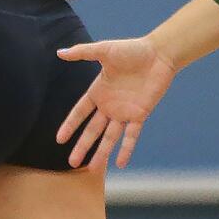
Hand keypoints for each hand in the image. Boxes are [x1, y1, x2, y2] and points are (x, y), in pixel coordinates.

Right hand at [55, 37, 177, 171]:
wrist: (159, 54)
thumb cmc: (132, 49)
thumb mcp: (104, 49)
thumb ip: (82, 52)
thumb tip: (60, 53)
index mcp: (99, 91)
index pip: (80, 112)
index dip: (70, 125)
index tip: (59, 139)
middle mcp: (110, 105)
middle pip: (93, 130)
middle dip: (83, 146)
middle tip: (72, 163)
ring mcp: (124, 112)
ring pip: (110, 136)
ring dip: (101, 152)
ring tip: (92, 168)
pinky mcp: (140, 115)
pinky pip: (131, 135)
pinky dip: (126, 149)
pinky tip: (120, 163)